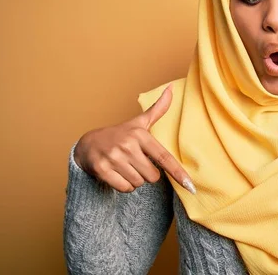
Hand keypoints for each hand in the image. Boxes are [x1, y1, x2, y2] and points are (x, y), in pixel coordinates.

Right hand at [74, 84, 195, 193]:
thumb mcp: (139, 122)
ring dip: (135, 180)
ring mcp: (113, 158)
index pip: (164, 157)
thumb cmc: (120, 134)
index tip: (190, 185)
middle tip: (136, 163)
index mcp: (140, 135)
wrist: (88, 144)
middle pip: (152, 176)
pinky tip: (118, 175)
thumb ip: (158, 109)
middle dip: (147, 174)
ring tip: (126, 167)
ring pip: (138, 183)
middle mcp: (127, 145)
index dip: (178, 172)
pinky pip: (124, 188)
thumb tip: (172, 88)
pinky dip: (124, 186)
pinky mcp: (102, 169)